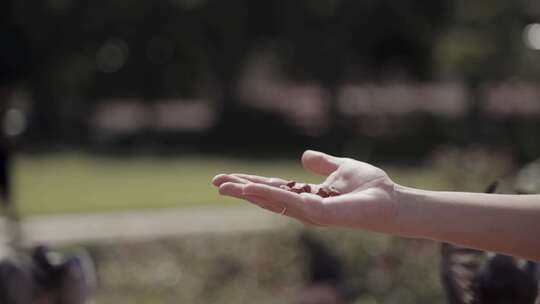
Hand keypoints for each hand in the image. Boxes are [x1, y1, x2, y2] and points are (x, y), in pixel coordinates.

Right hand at [212, 150, 399, 232]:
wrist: (392, 200)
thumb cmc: (371, 187)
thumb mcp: (341, 167)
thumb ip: (322, 163)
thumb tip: (303, 155)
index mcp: (306, 195)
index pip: (272, 188)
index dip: (250, 183)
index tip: (227, 178)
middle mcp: (304, 206)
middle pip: (266, 197)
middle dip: (241, 189)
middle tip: (216, 182)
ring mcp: (310, 212)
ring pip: (272, 201)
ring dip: (248, 193)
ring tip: (226, 186)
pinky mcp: (319, 213)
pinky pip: (290, 202)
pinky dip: (269, 196)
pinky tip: (251, 189)